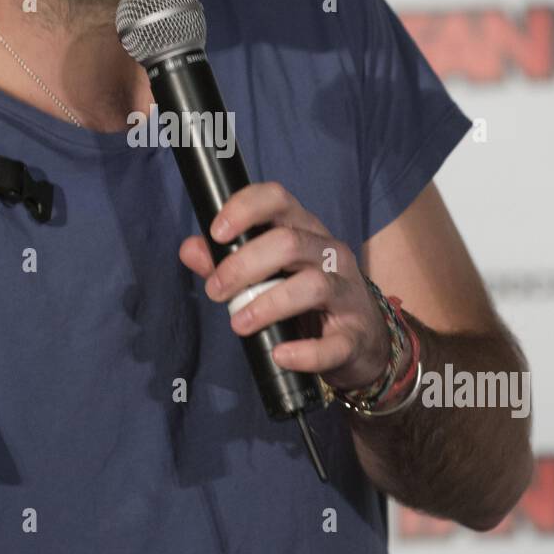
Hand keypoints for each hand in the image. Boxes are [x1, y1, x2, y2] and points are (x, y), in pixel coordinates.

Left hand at [178, 181, 395, 390]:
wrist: (363, 342)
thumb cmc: (307, 300)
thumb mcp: (268, 275)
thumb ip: (226, 261)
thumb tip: (190, 248)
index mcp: (305, 231)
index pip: (279, 200)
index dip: (245, 209)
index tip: (216, 233)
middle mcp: (330, 254)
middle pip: (288, 243)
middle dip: (243, 266)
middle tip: (216, 291)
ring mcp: (347, 293)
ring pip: (312, 286)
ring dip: (266, 304)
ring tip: (239, 323)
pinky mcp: (355, 335)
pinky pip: (333, 343)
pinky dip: (305, 351)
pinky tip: (281, 354)